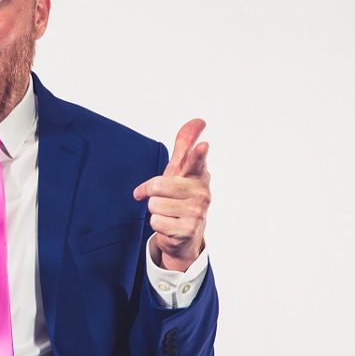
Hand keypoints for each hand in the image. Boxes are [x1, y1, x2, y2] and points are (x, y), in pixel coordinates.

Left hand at [133, 119, 210, 271]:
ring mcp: (197, 212)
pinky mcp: (188, 230)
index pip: (197, 161)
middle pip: (158, 185)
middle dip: (151, 192)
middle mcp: (202, 193)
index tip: (203, 146)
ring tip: (168, 212)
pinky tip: (170, 225)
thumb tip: (198, 121)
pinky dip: (157, 224)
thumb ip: (185, 145)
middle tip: (161, 197)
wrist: (185, 234)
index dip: (198, 153)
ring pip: (154, 204)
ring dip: (155, 210)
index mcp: (199, 175)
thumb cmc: (180, 196)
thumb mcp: (180, 170)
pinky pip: (156, 221)